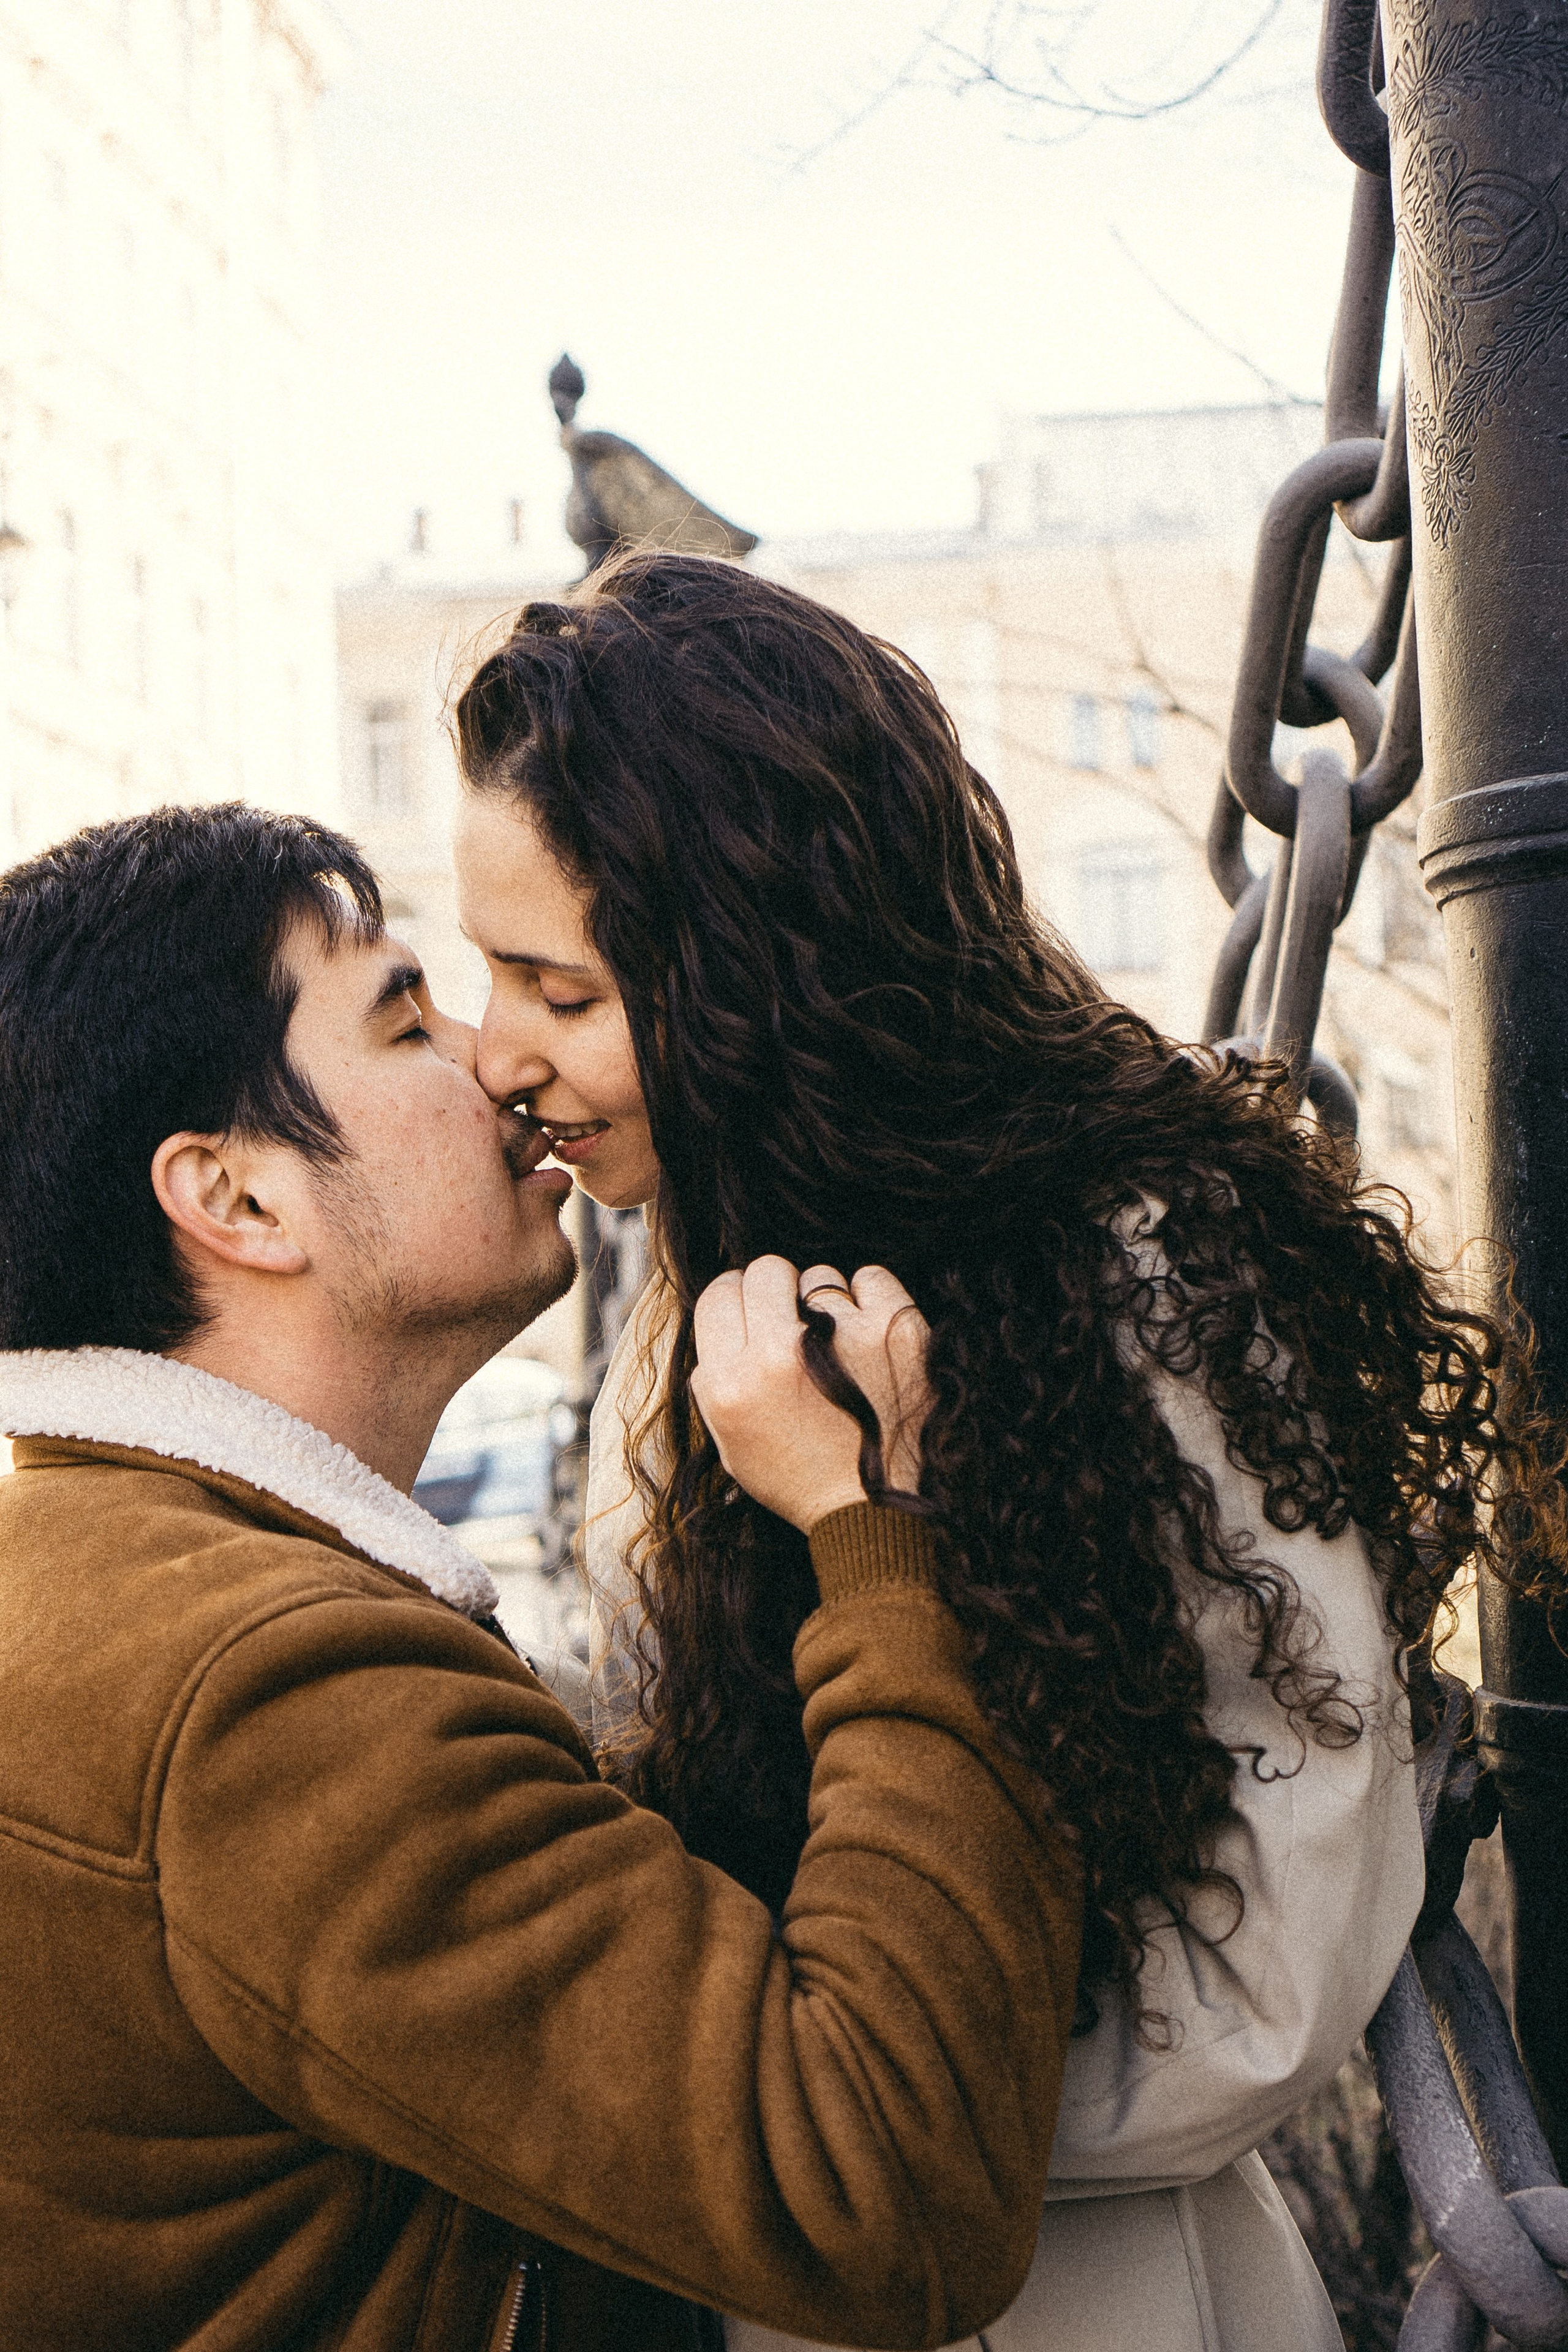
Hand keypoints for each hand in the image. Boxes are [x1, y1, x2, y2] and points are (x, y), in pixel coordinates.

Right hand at [691, 1256, 930, 1533]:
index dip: (737, 1299)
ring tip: (837, 1347)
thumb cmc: (801, 1478)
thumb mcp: (731, 1441)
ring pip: (819, 1277)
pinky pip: (870, 1278)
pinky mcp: (893, 1330)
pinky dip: (870, 1298)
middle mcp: (779, 1354)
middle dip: (776, 1289)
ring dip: (824, 1303)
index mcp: (731, 1382)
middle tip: (792, 1320)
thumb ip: (717, 1378)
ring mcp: (840, 1337)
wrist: (874, 1510)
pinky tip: (869, 1335)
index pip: (719, 1294)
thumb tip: (726, 1317)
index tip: (755, 1311)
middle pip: (765, 1270)